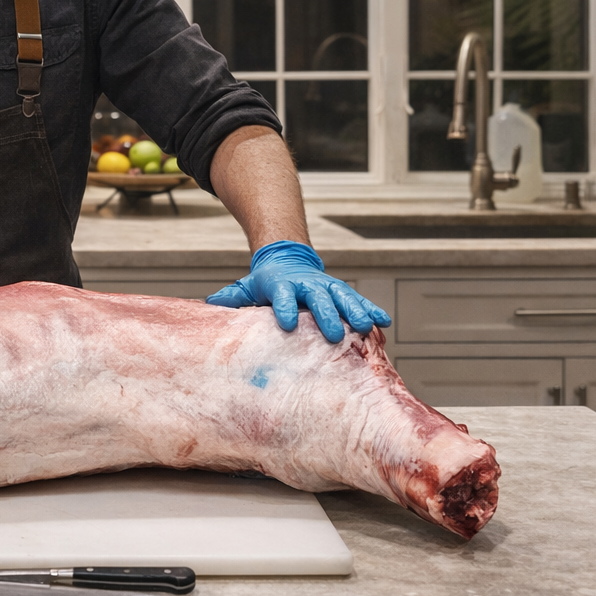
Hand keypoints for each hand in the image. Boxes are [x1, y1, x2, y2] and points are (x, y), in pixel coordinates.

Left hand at [206, 240, 391, 341]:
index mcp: (282, 285)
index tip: (286, 323)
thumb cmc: (266, 283)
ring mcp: (327, 287)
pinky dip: (371, 309)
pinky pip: (359, 301)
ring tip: (366, 327)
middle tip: (334, 334)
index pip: (282, 296)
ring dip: (355, 311)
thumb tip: (211, 304)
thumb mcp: (248, 286)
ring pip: (343, 297)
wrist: (288, 261)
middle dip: (327, 315)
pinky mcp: (341, 291)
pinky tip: (384, 322)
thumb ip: (233, 296)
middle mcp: (308, 284)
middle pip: (318, 298)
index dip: (284, 308)